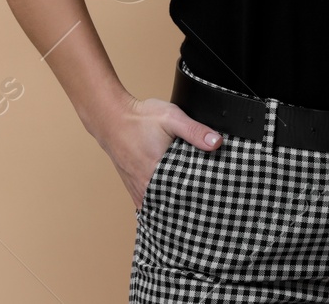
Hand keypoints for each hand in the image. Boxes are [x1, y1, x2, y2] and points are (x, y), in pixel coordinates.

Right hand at [104, 94, 222, 211]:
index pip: (183, 196)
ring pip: (158, 206)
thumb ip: (194, 130)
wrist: (111, 117)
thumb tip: (217, 142)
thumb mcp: (171, 117)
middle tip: (204, 208)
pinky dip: (158, 204)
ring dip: (171, 207)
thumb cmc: (140, 118)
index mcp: (158, 171)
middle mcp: (146, 184)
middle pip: (171, 204)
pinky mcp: (132, 186)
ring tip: (189, 210)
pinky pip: (147, 203)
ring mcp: (137, 187)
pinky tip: (168, 205)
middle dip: (186, 206)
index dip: (197, 200)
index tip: (210, 201)